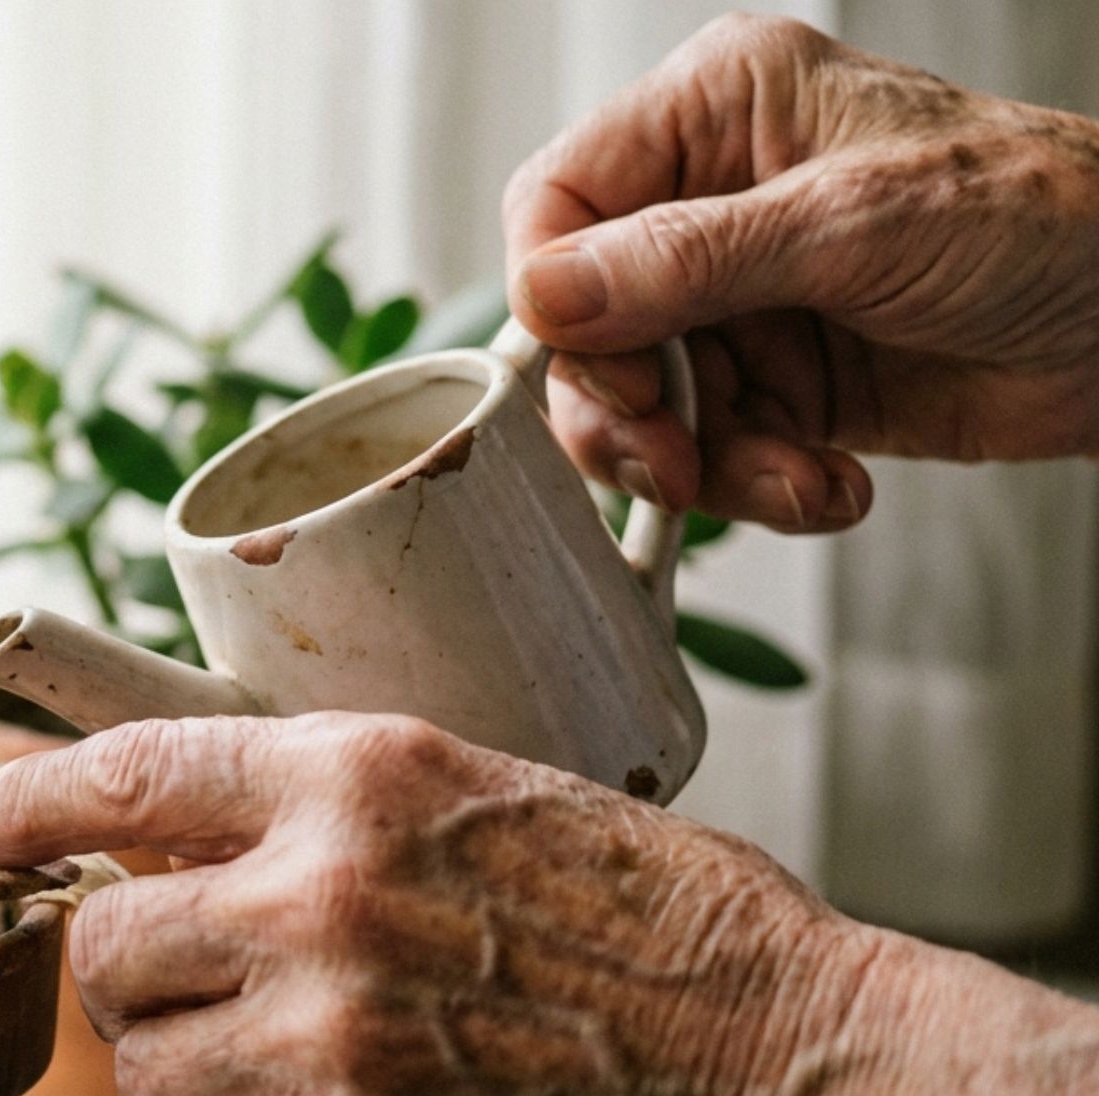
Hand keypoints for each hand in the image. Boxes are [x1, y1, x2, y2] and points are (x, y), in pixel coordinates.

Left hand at [0, 713, 881, 1095]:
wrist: (781, 1074)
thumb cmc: (653, 925)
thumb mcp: (484, 792)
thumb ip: (321, 806)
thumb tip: (172, 835)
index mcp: (357, 776)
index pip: (124, 773)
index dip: (19, 802)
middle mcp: (321, 900)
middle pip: (102, 947)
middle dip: (134, 971)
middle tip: (203, 983)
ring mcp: (329, 1046)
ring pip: (144, 1075)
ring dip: (202, 1075)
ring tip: (315, 1062)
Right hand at [503, 14, 1098, 530]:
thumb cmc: (1041, 218)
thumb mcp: (851, 227)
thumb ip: (686, 262)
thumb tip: (548, 294)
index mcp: (716, 114)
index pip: (557, 201)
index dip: (556, 298)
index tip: (601, 369)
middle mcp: (710, 204)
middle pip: (584, 325)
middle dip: (628, 409)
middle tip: (674, 460)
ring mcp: (739, 299)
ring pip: (642, 407)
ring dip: (708, 465)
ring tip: (794, 477)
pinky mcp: (776, 383)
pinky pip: (710, 452)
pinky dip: (759, 487)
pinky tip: (828, 483)